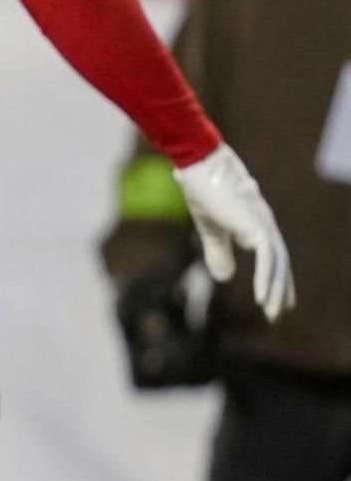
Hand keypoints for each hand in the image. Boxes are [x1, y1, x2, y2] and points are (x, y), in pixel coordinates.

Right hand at [174, 144, 294, 321]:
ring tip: (272, 313)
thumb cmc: (202, 190)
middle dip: (280, 289)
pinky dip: (267, 280)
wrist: (200, 167)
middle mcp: (264, 225)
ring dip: (275, 290)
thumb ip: (218, 251)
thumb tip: (225, 278)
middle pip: (279, 263)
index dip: (276, 277)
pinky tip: (263, 298)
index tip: (278, 298)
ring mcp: (262, 226)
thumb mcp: (209, 228)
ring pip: (276, 265)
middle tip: (278, 313)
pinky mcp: (256, 228)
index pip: (272, 256)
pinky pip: (267, 260)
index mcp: (254, 223)